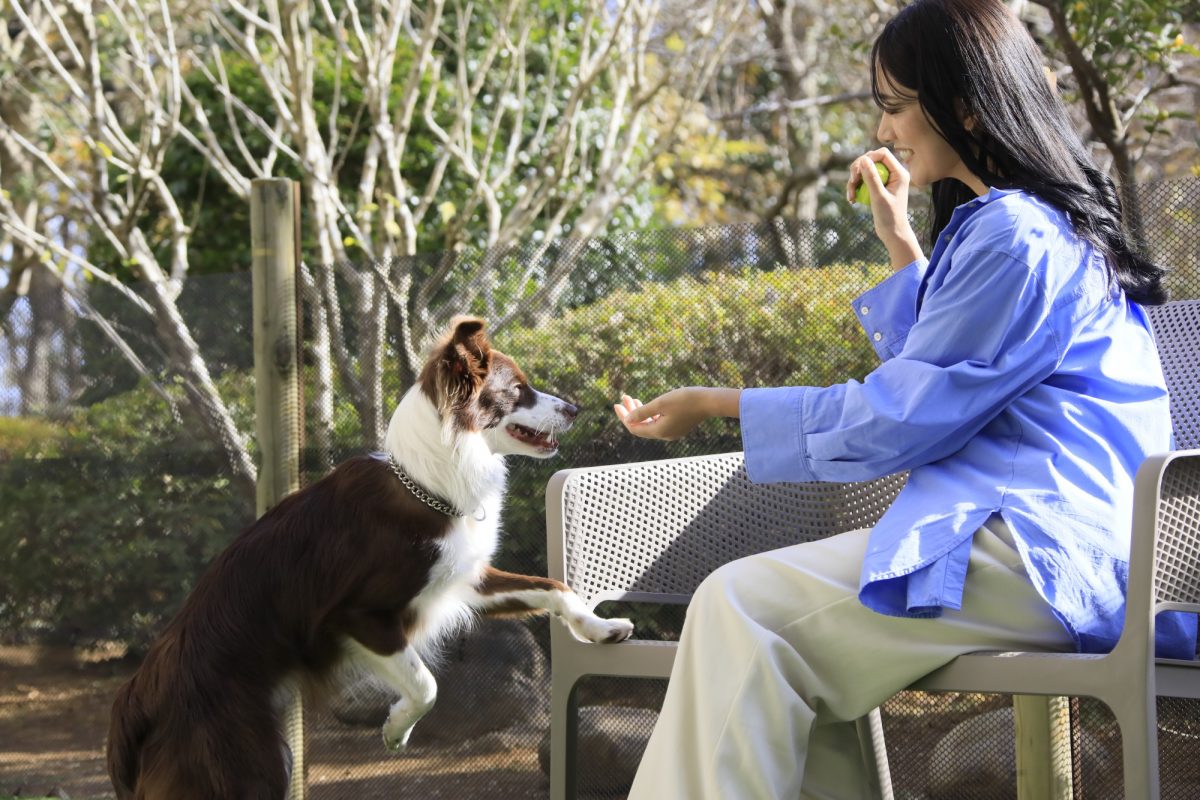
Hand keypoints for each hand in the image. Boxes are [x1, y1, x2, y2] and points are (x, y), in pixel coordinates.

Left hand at [612, 388, 739, 440]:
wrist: (709, 402)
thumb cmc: (685, 400)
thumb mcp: (661, 403)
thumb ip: (643, 412)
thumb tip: (628, 419)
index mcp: (659, 431)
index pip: (634, 427)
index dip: (623, 416)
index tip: (617, 404)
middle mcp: (664, 435)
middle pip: (640, 426)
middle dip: (630, 413)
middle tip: (623, 399)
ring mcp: (672, 432)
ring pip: (649, 424)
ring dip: (640, 412)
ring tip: (632, 399)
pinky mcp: (678, 426)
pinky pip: (658, 422)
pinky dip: (650, 414)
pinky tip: (647, 405)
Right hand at [847, 148, 922, 269]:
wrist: (892, 233)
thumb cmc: (889, 217)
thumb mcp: (878, 197)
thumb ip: (871, 177)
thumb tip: (863, 159)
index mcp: (899, 173)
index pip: (882, 154)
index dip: (867, 158)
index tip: (856, 171)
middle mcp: (893, 174)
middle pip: (871, 160)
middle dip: (857, 170)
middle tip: (851, 183)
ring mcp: (885, 180)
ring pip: (865, 171)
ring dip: (854, 181)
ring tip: (850, 196)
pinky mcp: (878, 188)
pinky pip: (863, 181)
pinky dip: (856, 189)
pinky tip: (852, 200)